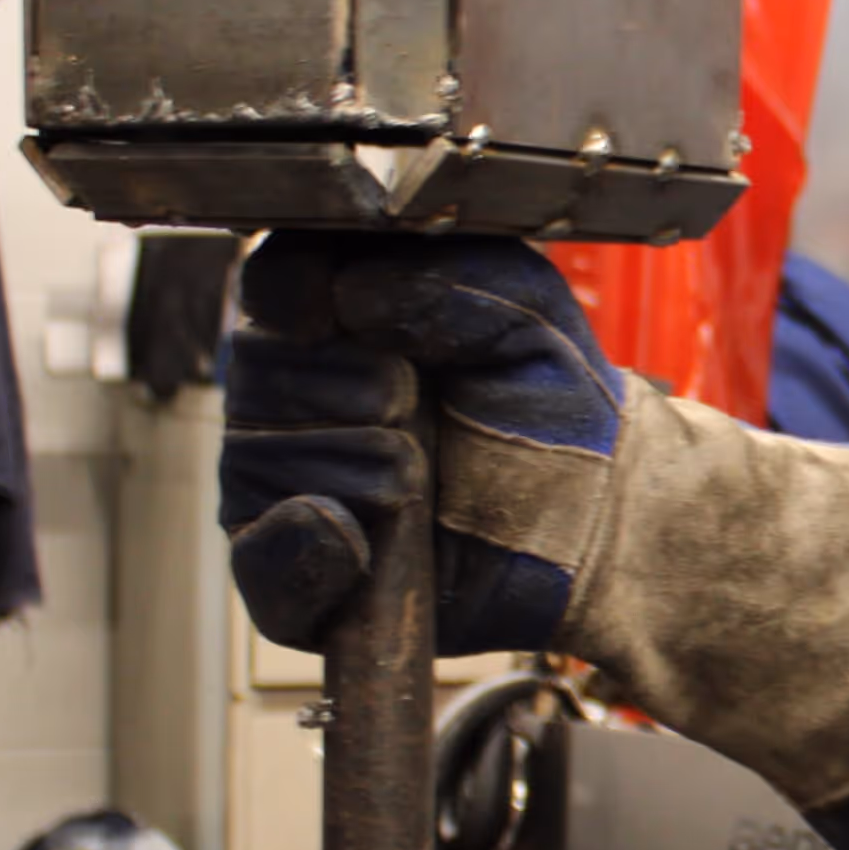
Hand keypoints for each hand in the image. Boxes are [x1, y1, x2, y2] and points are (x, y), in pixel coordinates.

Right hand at [217, 233, 626, 654]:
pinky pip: (255, 565)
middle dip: (363, 392)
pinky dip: (300, 554)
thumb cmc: (546, 400)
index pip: (271, 285)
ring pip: (263, 460)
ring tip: (424, 481)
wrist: (593, 509)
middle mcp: (289, 395)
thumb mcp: (518, 307)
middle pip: (263, 370)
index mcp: (331, 317)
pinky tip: (358, 542)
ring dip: (365, 471)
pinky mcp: (296, 572)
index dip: (298, 296)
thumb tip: (341, 296)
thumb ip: (435, 277)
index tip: (338, 316)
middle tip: (426, 413)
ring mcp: (281, 484)